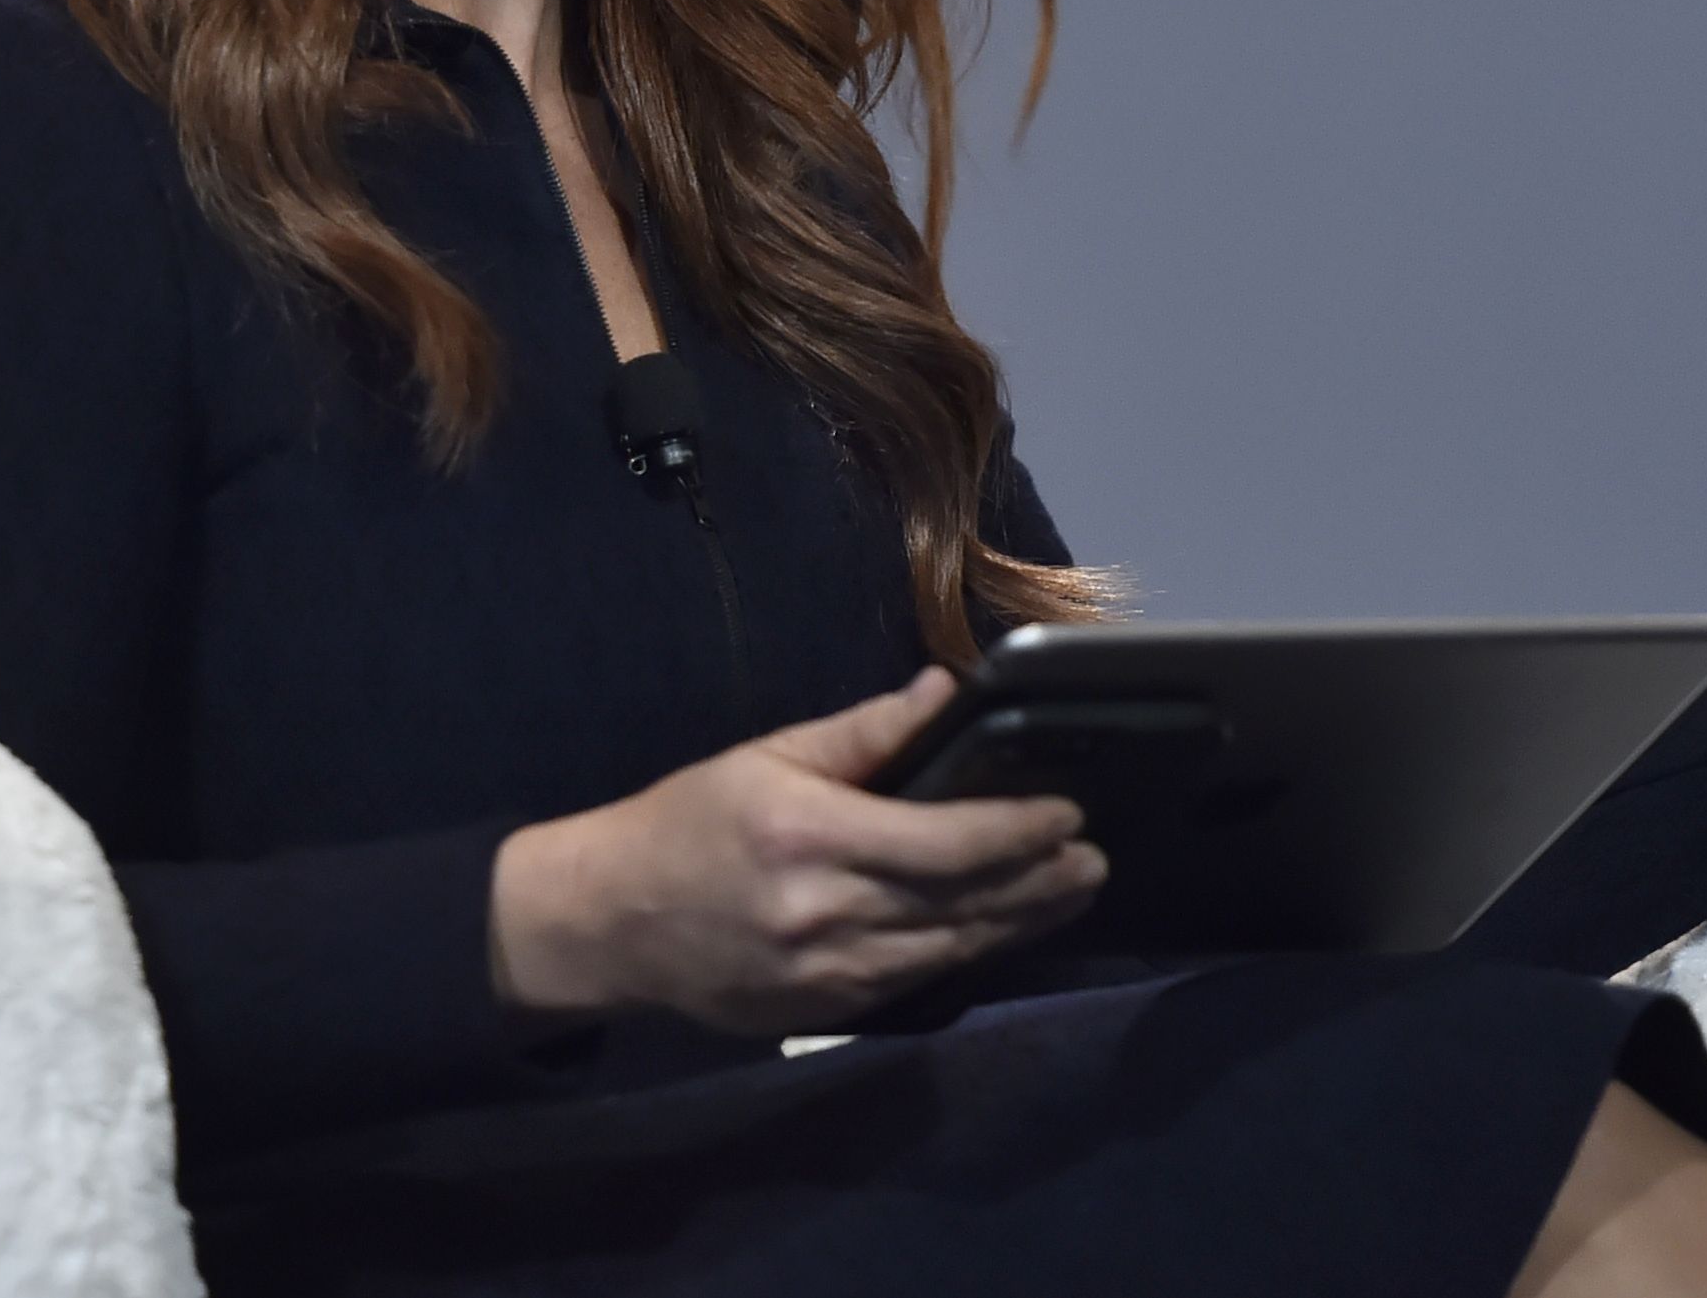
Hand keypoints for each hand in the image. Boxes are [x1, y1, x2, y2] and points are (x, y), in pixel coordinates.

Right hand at [488, 668, 1106, 1035]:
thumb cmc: (688, 822)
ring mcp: (827, 975)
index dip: (1017, 831)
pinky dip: (966, 953)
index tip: (1068, 811)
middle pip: (963, 905)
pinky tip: (1000, 931)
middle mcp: (826, 914)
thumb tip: (946, 693)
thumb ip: (864, 732)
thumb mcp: (767, 755)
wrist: (610, 922)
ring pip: (950, 952)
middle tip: (1095, 860)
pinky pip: (914, 984)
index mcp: (812, 837)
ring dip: (1019, 924)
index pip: (946, 842)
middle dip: (1039, 883)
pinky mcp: (823, 1014)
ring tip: (1070, 892)